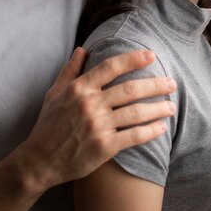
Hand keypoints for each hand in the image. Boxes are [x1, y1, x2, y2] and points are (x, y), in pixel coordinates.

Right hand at [16, 47, 176, 189]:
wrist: (39, 161)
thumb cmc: (47, 126)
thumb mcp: (54, 94)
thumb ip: (70, 70)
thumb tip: (82, 49)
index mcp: (79, 88)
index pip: (111, 67)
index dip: (133, 59)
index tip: (151, 56)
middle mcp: (89, 104)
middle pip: (130, 89)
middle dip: (155, 85)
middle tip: (171, 83)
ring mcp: (97, 126)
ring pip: (136, 112)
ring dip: (158, 108)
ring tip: (172, 106)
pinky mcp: (104, 147)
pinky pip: (134, 136)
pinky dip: (151, 131)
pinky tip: (162, 127)